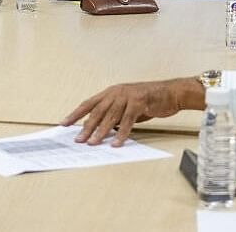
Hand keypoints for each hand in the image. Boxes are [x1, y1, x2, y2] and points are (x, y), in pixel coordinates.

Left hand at [61, 78, 198, 146]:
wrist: (171, 93)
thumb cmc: (150, 100)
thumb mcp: (128, 107)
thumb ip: (116, 116)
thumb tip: (102, 130)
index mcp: (111, 92)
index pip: (88, 103)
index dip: (75, 114)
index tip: (64, 124)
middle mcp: (116, 92)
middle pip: (96, 111)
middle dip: (85, 126)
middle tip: (77, 139)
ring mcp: (127, 96)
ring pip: (110, 116)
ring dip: (100, 131)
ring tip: (92, 143)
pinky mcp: (139, 103)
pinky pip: (127, 121)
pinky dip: (121, 133)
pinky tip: (115, 143)